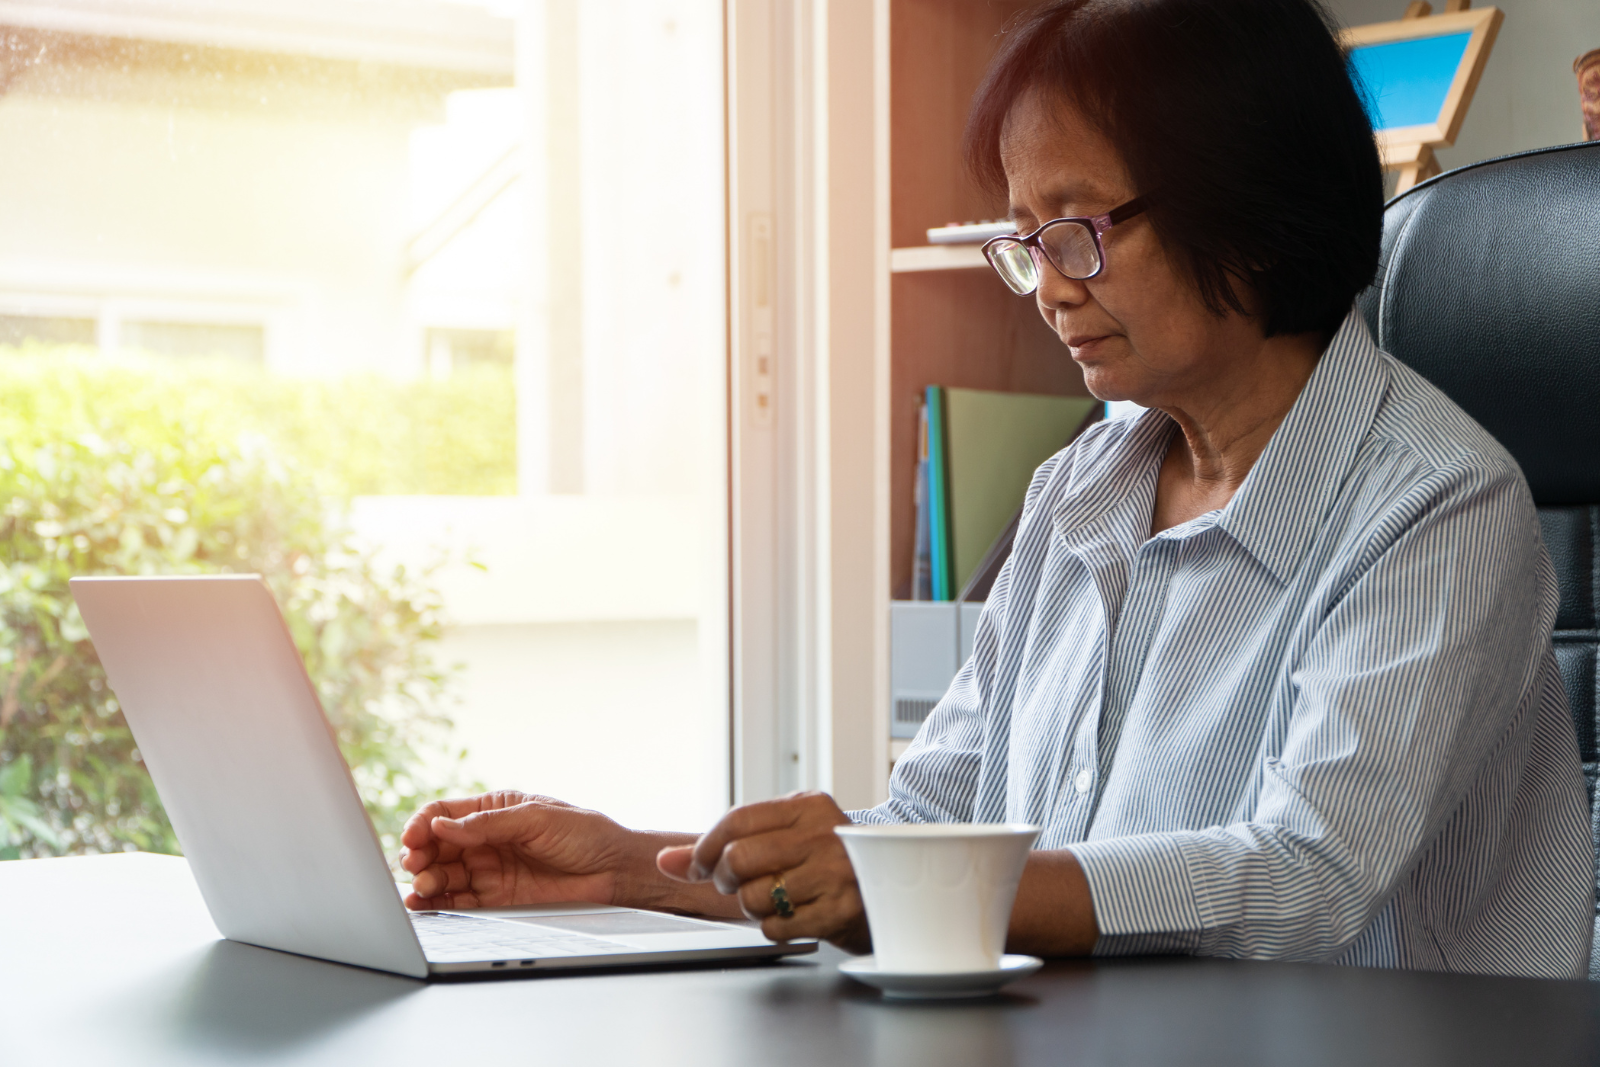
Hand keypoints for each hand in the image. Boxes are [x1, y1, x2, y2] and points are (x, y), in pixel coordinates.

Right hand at [399, 791, 680, 911]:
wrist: (615, 871)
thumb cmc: (585, 834)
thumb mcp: (537, 818)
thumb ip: (488, 824)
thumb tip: (441, 825)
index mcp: (494, 810)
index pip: (445, 813)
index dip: (423, 824)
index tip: (412, 839)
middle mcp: (486, 840)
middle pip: (437, 847)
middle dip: (421, 856)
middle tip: (416, 867)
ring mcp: (490, 870)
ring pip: (443, 876)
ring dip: (426, 882)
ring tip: (422, 889)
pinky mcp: (496, 899)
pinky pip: (459, 902)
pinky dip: (438, 905)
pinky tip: (425, 906)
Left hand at [657, 791, 870, 952]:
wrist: (888, 894)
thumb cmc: (825, 864)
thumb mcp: (785, 839)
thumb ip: (724, 846)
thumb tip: (665, 860)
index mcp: (809, 807)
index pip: (738, 819)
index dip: (706, 847)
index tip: (697, 866)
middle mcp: (825, 834)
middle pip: (740, 858)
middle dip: (726, 880)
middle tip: (737, 886)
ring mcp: (835, 873)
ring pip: (754, 896)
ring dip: (753, 907)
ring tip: (777, 899)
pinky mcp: (839, 911)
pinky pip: (776, 927)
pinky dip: (774, 928)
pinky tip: (796, 915)